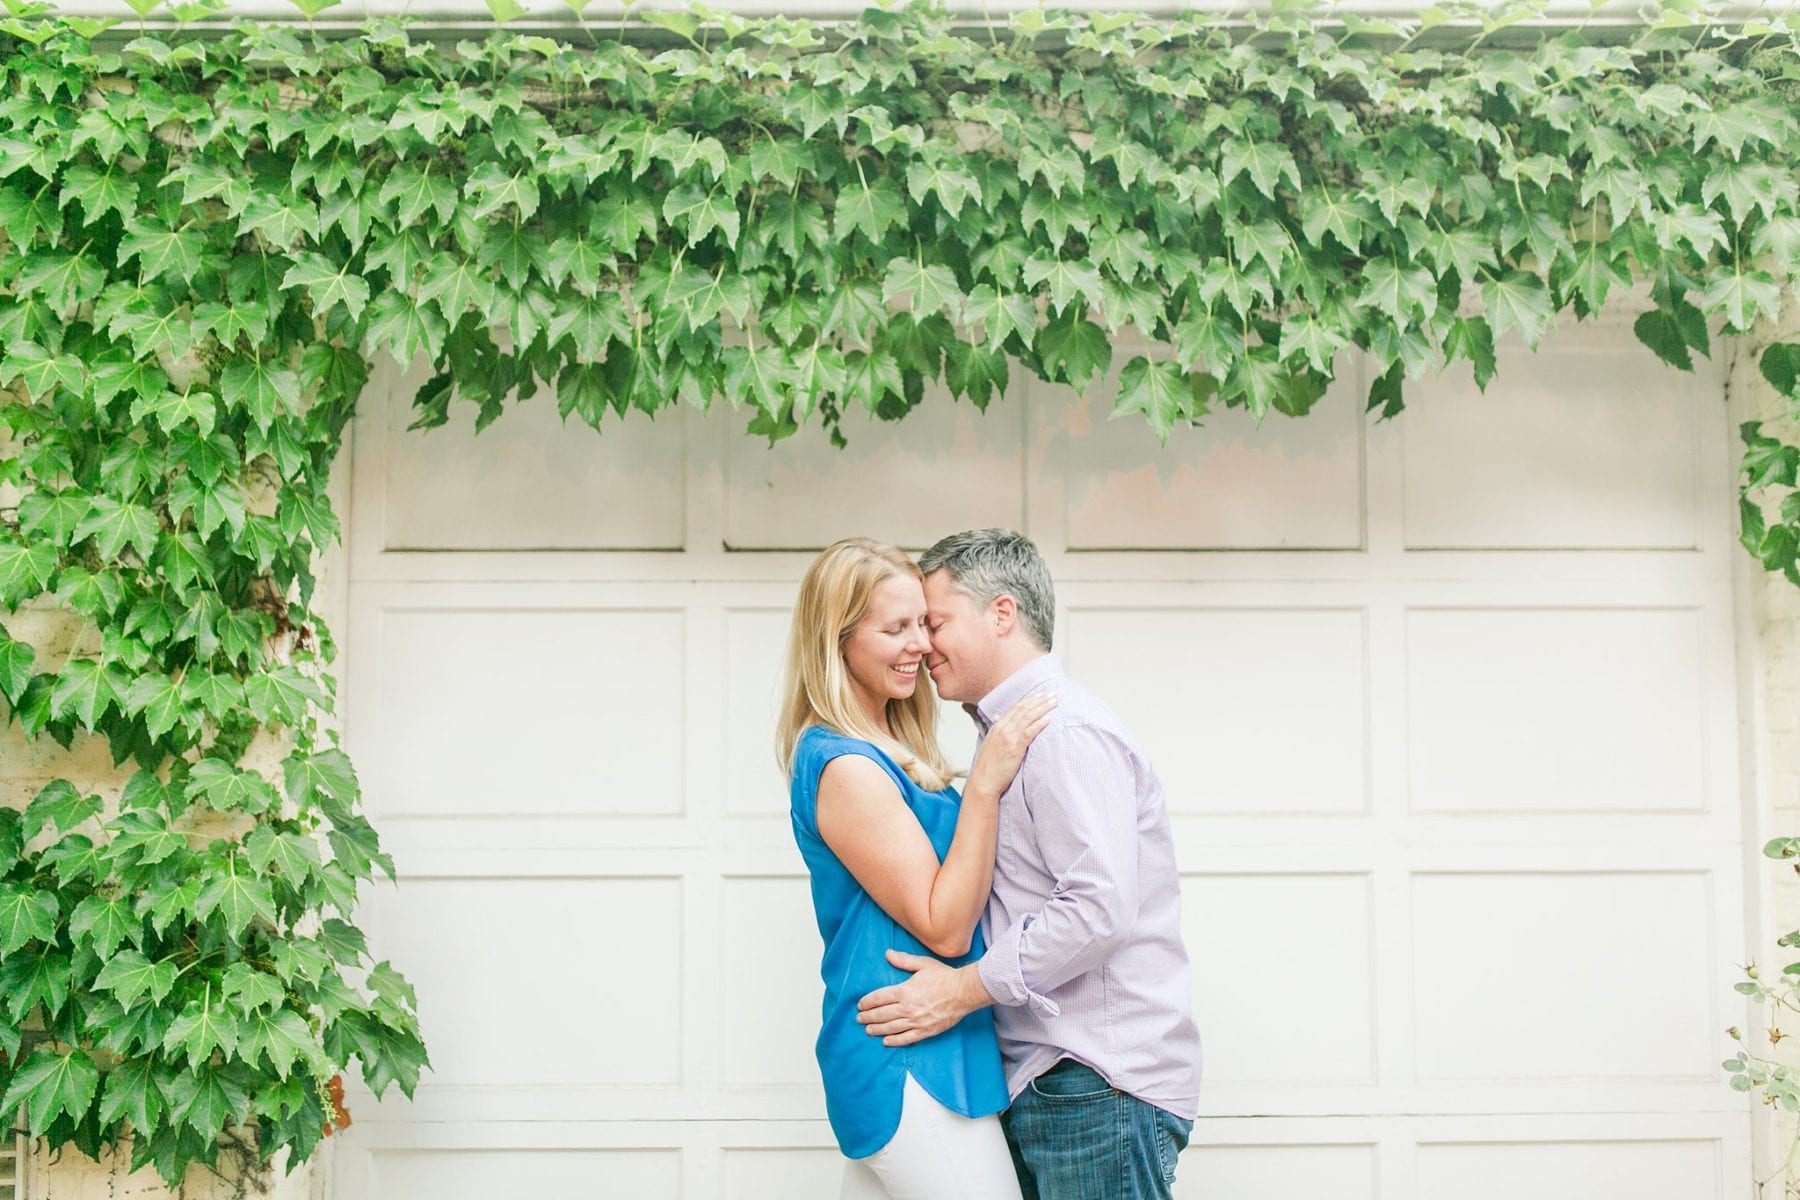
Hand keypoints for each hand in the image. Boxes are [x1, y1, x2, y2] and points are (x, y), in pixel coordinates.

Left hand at [857, 950, 992, 1045]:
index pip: (879, 998)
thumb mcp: (922, 964)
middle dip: (868, 1017)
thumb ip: (903, 960)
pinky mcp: (926, 1031)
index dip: (867, 1002)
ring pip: (891, 1028)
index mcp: (904, 991)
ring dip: (877, 1029)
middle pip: (881, 1014)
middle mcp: (907, 1008)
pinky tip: (886, 1041)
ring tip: (868, 1030)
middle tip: (859, 1019)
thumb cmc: (944, 976)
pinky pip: (906, 1038)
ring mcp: (916, 1021)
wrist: (964, 992)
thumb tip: (887, 954)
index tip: (860, 1005)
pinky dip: (894, 1041)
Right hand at [966, 692, 1055, 799]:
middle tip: (1051, 695)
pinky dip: (1039, 724)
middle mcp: (1003, 728)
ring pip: (1028, 717)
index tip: (1040, 695)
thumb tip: (1004, 724)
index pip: (1016, 708)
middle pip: (1023, 710)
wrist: (984, 781)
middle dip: (1039, 701)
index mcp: (997, 727)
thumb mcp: (992, 745)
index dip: (1029, 700)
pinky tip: (1048, 719)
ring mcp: (1009, 737)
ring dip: (1042, 708)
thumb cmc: (989, 767)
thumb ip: (1000, 733)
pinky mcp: (1015, 747)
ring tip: (1053, 703)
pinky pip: (1029, 732)